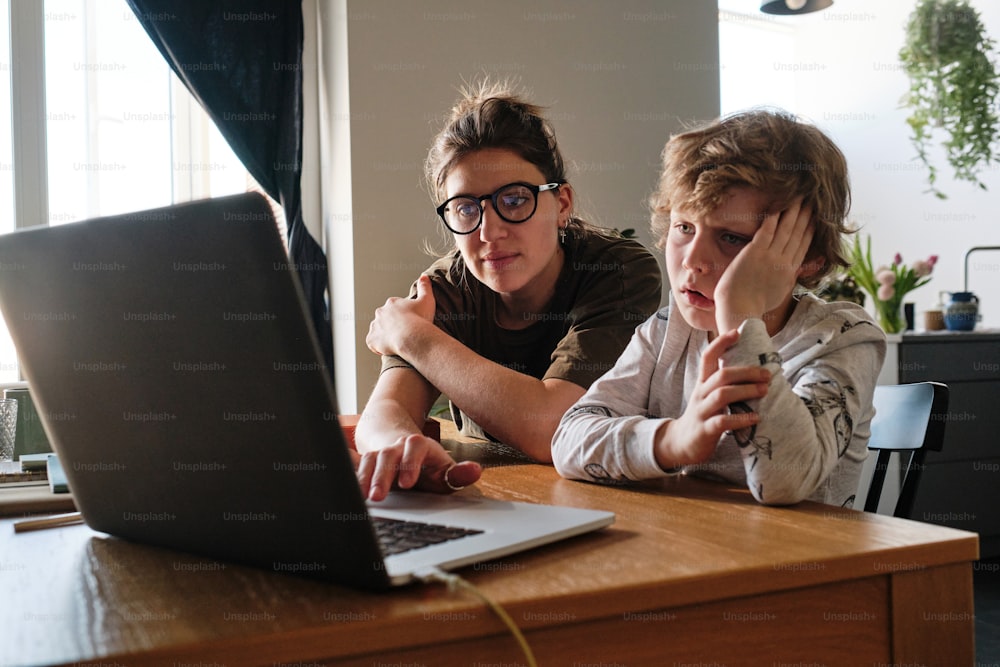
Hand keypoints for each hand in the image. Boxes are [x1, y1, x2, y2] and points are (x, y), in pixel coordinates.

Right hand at [355, 433, 482, 501]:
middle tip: (379, 496)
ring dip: (364, 478)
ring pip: (368, 459)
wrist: (394, 440)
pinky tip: (347, 491)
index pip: (416, 446)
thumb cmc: (423, 463)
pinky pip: (354, 466)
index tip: (408, 483)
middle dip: (382, 475)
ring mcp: (378, 452)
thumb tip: (476, 471)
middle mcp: (396, 446)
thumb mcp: (442, 468)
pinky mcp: (364, 461)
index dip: (411, 463)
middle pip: (388, 454)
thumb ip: (457, 474)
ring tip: (363, 498)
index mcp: (418, 445)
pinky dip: (351, 477)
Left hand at [367, 275, 436, 356]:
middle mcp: (380, 312)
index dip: (402, 315)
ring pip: (377, 330)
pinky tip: (387, 349)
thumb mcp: (427, 300)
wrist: (412, 337)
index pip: (394, 308)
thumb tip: (424, 275)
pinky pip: (372, 343)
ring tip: (396, 342)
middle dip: (391, 324)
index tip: (409, 322)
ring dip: (384, 335)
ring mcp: (375, 326)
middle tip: (404, 333)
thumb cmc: (421, 319)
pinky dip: (377, 346)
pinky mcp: (371, 340)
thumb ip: (425, 287)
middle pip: (384, 318)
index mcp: (392, 303)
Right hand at [654, 330, 769, 467]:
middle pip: (722, 375)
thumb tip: (752, 370)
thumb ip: (724, 384)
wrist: (680, 443)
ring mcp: (702, 411)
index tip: (737, 332)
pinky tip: (756, 418)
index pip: (708, 357)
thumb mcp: (708, 396)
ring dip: (746, 391)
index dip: (721, 343)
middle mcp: (701, 393)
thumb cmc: (703, 416)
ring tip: (764, 391)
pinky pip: (723, 422)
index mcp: (702, 383)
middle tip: (767, 374)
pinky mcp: (705, 430)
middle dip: (747, 372)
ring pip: (722, 395)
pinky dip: (741, 419)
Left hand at [714, 198, 813, 332]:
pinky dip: (774, 217)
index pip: (803, 246)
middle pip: (798, 234)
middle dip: (806, 216)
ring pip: (786, 229)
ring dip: (793, 211)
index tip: (816, 217)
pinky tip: (778, 205)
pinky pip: (767, 230)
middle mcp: (783, 262)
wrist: (740, 311)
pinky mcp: (754, 253)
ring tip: (799, 197)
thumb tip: (801, 270)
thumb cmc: (753, 305)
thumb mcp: (779, 292)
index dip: (810, 229)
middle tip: (812, 200)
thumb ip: (790, 277)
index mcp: (789, 272)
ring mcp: (770, 256)